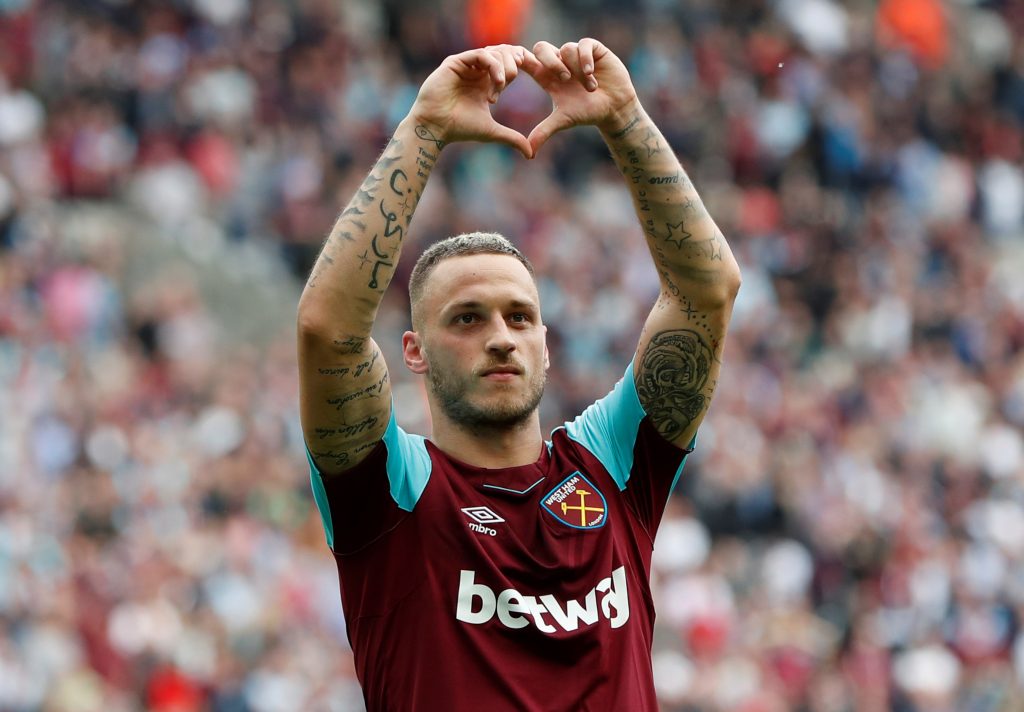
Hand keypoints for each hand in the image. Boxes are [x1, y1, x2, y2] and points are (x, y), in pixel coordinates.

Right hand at [409, 45, 533, 158]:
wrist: (435, 128)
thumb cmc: (459, 129)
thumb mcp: (492, 131)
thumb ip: (512, 138)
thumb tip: (531, 154)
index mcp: (486, 81)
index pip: (508, 62)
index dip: (521, 64)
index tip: (529, 76)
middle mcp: (477, 70)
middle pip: (504, 52)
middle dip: (513, 64)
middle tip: (510, 81)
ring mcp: (466, 64)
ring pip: (494, 51)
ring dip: (504, 67)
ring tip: (501, 86)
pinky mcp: (456, 62)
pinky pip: (481, 54)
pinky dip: (494, 65)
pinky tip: (498, 82)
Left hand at [523, 38, 639, 153]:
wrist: (614, 108)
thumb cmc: (588, 112)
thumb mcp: (563, 120)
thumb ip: (544, 131)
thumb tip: (528, 153)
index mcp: (547, 77)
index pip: (528, 61)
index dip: (521, 59)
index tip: (519, 65)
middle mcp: (559, 62)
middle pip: (541, 48)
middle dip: (551, 62)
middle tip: (564, 79)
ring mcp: (575, 54)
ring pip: (566, 49)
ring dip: (577, 70)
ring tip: (590, 88)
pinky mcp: (592, 49)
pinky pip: (583, 44)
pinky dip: (585, 59)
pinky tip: (591, 73)